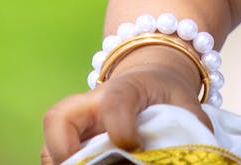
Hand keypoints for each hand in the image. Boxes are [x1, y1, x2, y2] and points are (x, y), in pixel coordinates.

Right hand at [41, 52, 206, 163]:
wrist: (151, 82)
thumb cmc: (168, 96)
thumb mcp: (187, 107)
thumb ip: (191, 133)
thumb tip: (190, 157)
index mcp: (127, 88)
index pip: (115, 101)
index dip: (119, 124)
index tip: (133, 145)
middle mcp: (92, 104)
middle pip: (60, 119)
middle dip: (69, 153)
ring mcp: (77, 125)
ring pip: (49, 145)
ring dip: (64, 164)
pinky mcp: (70, 144)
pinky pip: (54, 160)